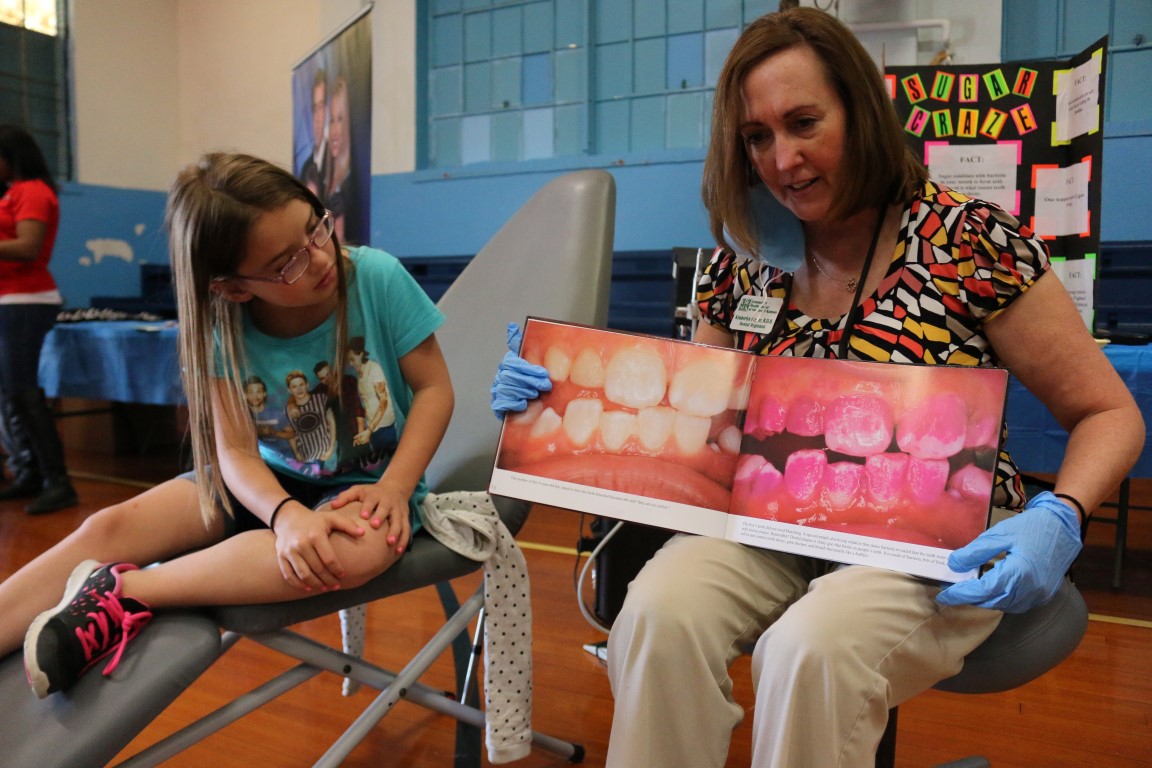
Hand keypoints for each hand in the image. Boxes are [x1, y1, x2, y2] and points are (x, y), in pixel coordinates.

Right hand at [272, 501, 365, 591]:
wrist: (288, 518)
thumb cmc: (314, 520)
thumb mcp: (331, 518)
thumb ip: (348, 525)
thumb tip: (363, 533)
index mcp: (315, 535)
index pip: (329, 558)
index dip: (337, 569)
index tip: (343, 576)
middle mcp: (301, 543)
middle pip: (317, 568)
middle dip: (329, 579)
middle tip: (337, 586)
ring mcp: (289, 551)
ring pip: (303, 574)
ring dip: (315, 584)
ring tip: (325, 588)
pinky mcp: (281, 556)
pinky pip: (289, 574)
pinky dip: (298, 584)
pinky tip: (309, 588)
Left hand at [330, 479, 411, 554]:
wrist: (396, 487)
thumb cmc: (372, 492)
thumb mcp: (358, 490)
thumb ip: (345, 497)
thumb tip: (332, 506)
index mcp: (375, 495)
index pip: (372, 500)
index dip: (368, 507)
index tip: (363, 515)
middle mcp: (388, 502)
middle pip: (385, 509)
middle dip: (381, 517)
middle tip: (375, 526)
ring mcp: (398, 510)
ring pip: (398, 521)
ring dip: (395, 531)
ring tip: (390, 543)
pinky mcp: (405, 518)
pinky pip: (406, 530)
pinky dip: (404, 540)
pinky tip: (398, 552)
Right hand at [490, 322, 551, 418]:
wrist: (527, 406)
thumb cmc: (529, 381)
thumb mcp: (528, 361)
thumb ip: (520, 345)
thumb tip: (512, 326)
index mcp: (508, 364)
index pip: (513, 363)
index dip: (529, 369)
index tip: (544, 374)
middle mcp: (500, 376)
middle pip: (511, 376)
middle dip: (530, 381)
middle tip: (545, 385)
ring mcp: (497, 391)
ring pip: (506, 389)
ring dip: (523, 392)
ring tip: (535, 394)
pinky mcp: (497, 405)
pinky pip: (502, 403)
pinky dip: (514, 403)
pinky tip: (523, 404)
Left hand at [936, 491, 1081, 613]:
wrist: (1064, 527)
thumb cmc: (1032, 527)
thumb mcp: (1000, 534)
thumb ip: (975, 551)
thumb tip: (954, 565)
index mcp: (1019, 572)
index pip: (983, 590)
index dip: (961, 594)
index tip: (944, 595)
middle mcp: (1030, 589)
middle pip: (992, 601)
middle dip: (969, 598)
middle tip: (951, 590)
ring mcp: (1038, 594)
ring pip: (1003, 605)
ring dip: (984, 600)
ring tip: (967, 589)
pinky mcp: (1043, 595)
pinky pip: (1016, 603)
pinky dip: (1000, 599)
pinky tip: (990, 589)